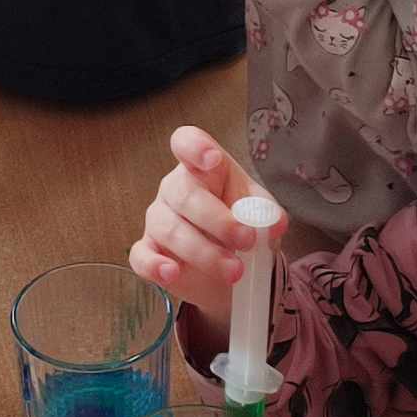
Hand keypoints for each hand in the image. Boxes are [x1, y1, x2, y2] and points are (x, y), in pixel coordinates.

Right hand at [129, 126, 286, 345]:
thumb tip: (275, 223)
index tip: (212, 159)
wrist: (231, 269)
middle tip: (246, 241)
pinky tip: (173, 273)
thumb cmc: (241, 227)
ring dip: (204, 252)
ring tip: (234, 271)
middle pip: (185, 194)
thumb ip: (266, 213)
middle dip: (218, 220)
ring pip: (170, 229)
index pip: (186, 143)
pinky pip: (142, 257)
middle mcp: (175, 189)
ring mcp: (159, 220)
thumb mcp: (260, 215)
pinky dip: (156, 265)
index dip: (195, 146)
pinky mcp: (149, 253)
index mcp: (202, 169)